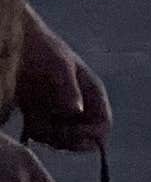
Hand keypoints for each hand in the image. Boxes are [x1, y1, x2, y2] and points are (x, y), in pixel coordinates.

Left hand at [12, 15, 109, 152]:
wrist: (16, 41)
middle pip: (86, 138)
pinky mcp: (42, 115)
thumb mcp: (58, 65)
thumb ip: (69, 89)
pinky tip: (29, 122)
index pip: (103, 126)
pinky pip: (45, 136)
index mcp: (92, 94)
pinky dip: (38, 134)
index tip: (71, 134)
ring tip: (36, 122)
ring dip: (52, 138)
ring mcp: (61, 112)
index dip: (91, 135)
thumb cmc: (42, 49)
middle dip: (70, 140)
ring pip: (64, 140)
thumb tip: (77, 111)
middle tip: (51, 132)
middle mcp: (80, 106)